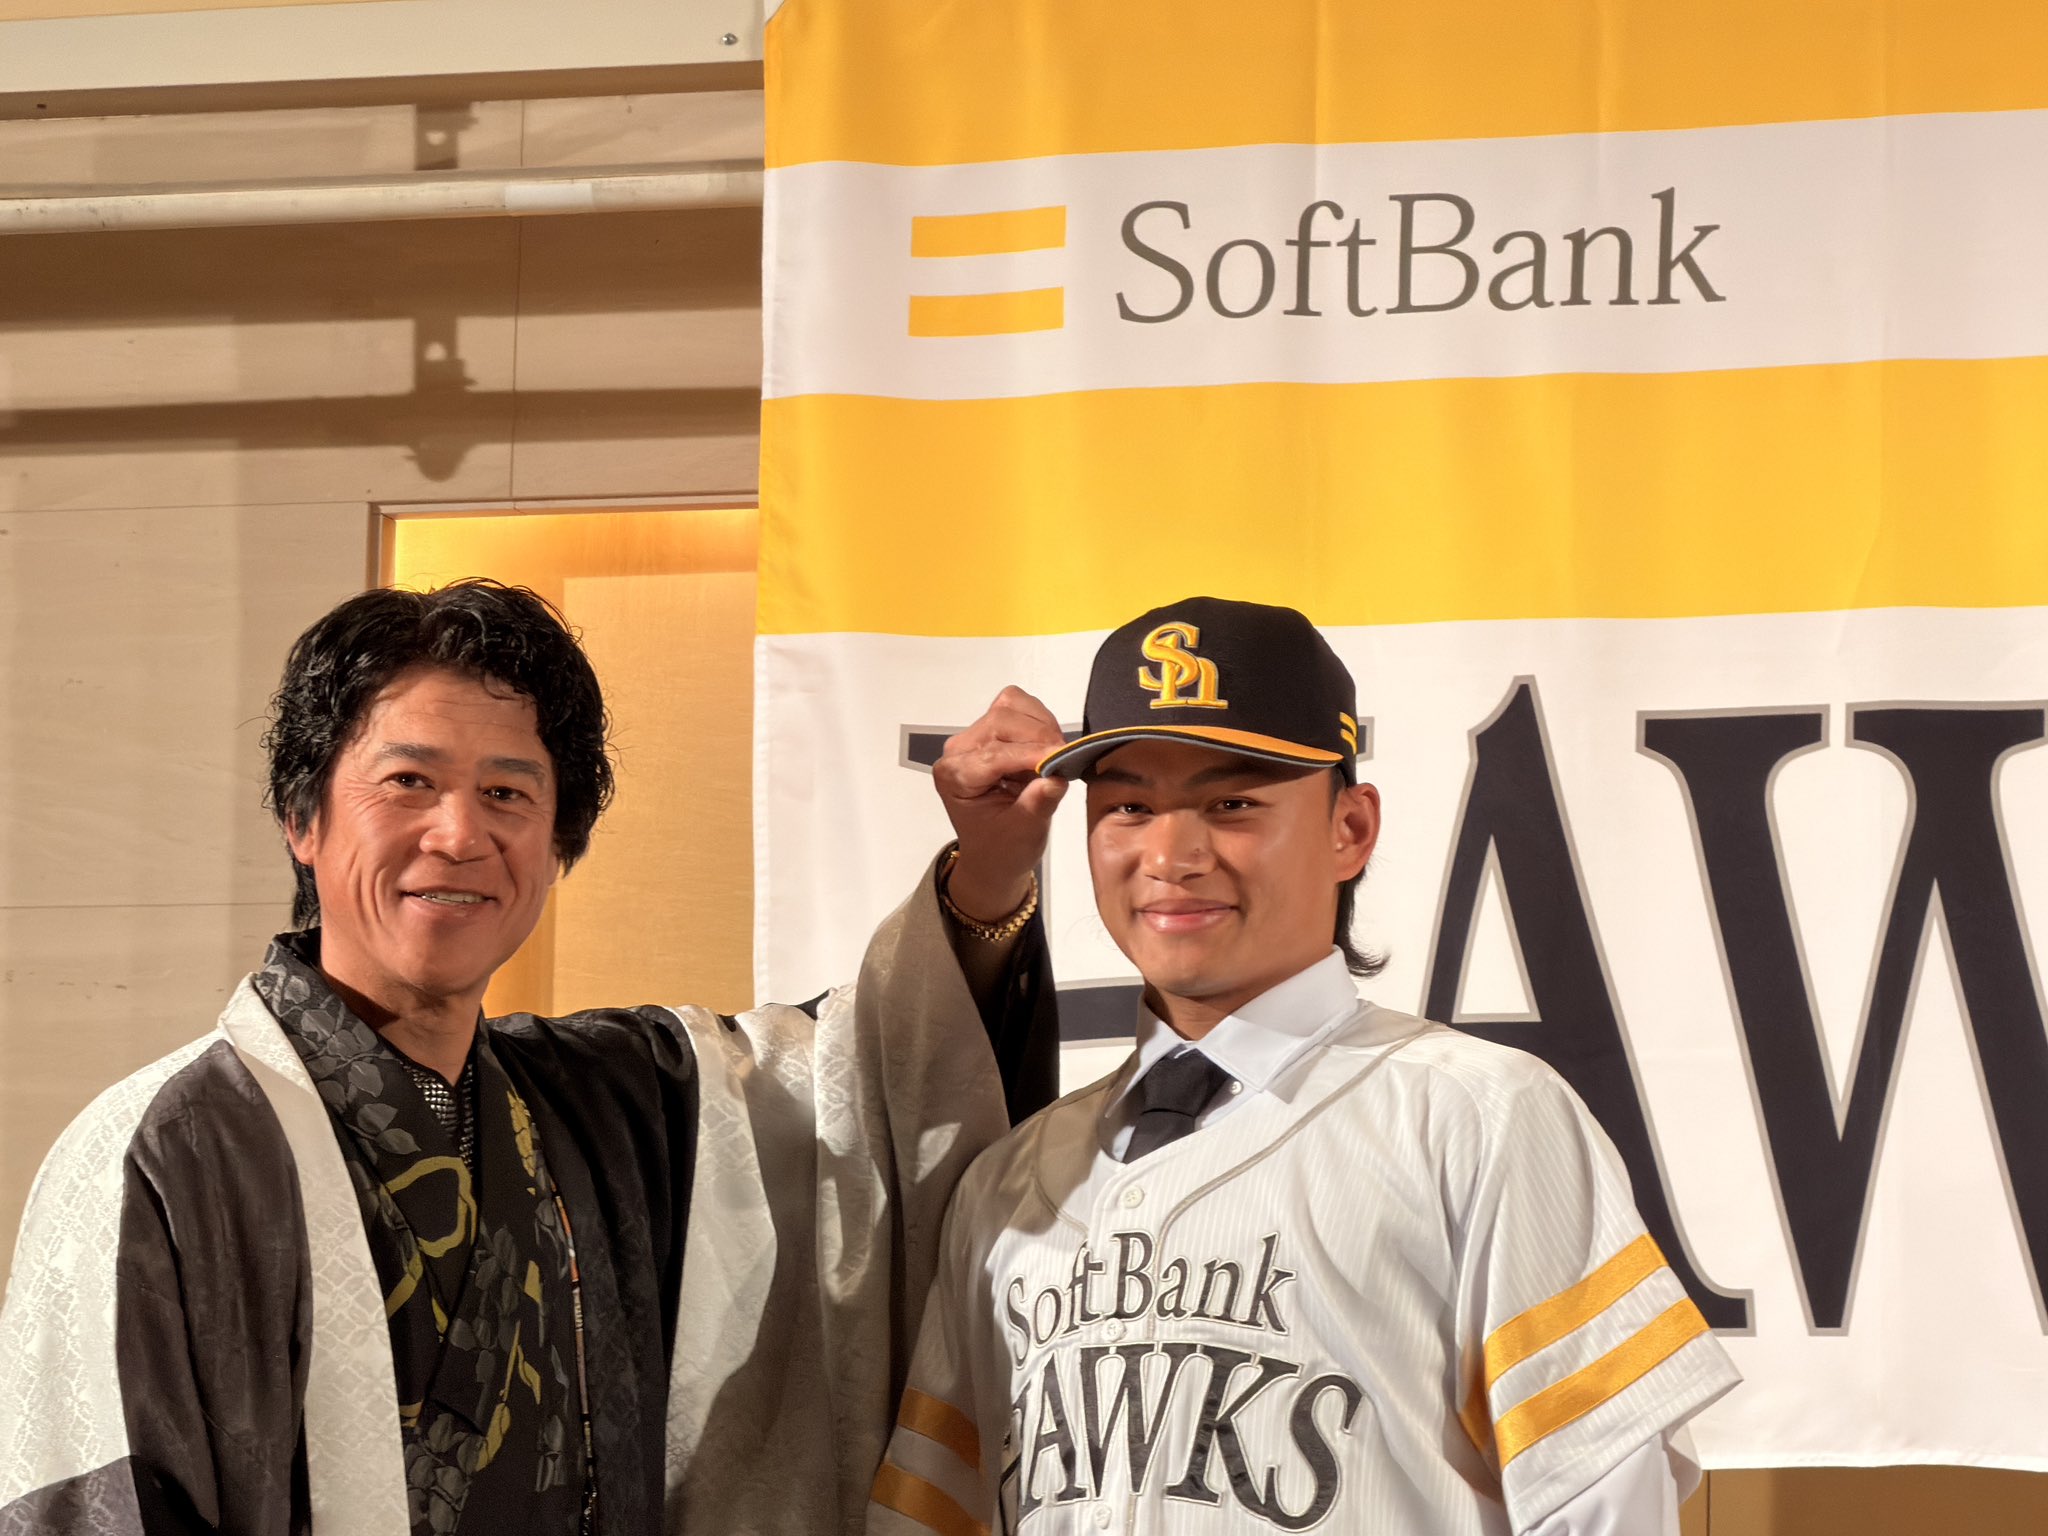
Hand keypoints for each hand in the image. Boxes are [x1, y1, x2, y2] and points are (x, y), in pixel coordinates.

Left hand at [933, 686, 1070, 921]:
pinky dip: (1039, 720)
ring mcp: (974, 736)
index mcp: (955, 777)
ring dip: (1041, 726)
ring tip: (1055, 755)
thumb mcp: (1023, 832)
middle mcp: (958, 751)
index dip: (1032, 754)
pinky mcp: (991, 729)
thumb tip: (1056, 778)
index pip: (994, 754)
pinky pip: (1017, 705)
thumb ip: (1037, 803)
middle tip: (1064, 760)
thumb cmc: (1003, 847)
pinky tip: (1047, 746)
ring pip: (1010, 706)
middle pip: (1001, 721)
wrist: (994, 854)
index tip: (1063, 759)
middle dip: (1038, 737)